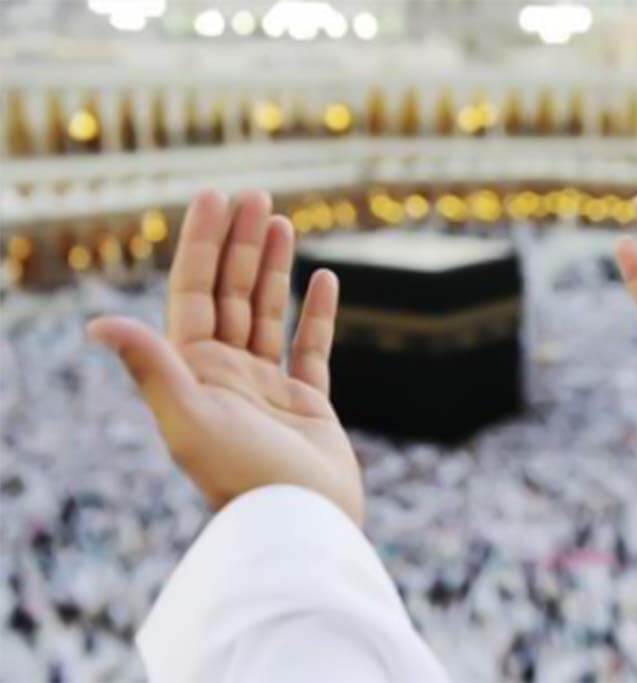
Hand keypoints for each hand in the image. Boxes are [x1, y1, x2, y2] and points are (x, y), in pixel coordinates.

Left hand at [88, 190, 362, 522]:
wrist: (302, 525)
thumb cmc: (244, 477)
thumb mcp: (190, 420)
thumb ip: (152, 368)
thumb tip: (98, 324)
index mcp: (194, 372)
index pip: (196, 293)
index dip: (204, 243)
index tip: (217, 197)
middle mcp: (227, 374)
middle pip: (232, 293)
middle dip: (241, 243)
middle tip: (256, 194)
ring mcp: (267, 388)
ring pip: (268, 312)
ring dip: (274, 267)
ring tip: (282, 221)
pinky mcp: (307, 403)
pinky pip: (312, 347)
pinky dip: (318, 313)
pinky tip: (325, 279)